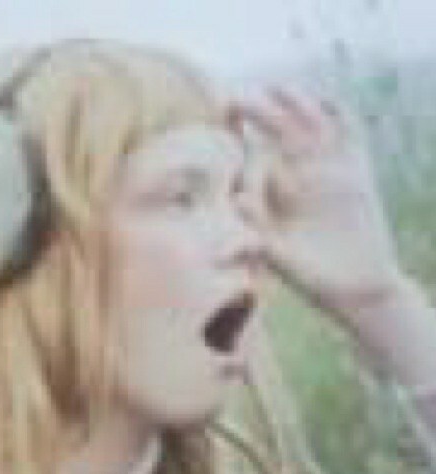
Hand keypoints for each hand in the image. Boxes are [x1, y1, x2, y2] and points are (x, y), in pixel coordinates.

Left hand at [232, 88, 404, 325]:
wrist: (352, 285)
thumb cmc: (306, 274)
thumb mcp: (273, 251)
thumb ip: (255, 228)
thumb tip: (235, 198)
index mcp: (270, 187)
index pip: (248, 150)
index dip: (233, 132)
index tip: (216, 117)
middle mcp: (295, 171)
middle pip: (275, 126)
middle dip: (255, 109)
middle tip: (234, 99)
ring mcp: (326, 167)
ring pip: (308, 121)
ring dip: (293, 102)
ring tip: (274, 90)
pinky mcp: (356, 169)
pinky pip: (348, 131)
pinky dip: (337, 113)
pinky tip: (322, 103)